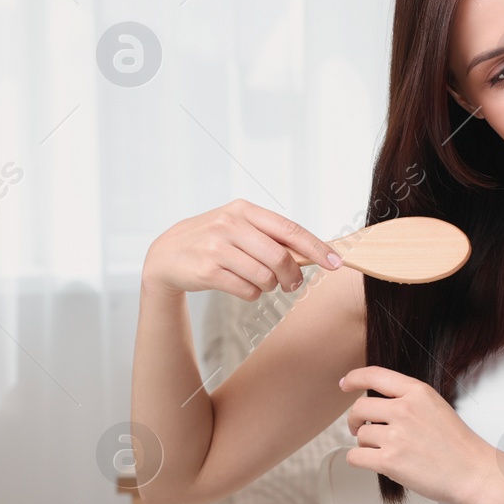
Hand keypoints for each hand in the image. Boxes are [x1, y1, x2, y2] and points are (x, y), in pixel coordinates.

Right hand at [143, 198, 342, 300]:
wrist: (167, 254)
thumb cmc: (212, 240)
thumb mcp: (239, 226)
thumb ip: (270, 236)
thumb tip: (312, 252)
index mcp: (244, 210)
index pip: (289, 229)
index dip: (316, 247)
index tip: (335, 262)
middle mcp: (230, 224)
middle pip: (280, 257)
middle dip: (293, 276)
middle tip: (292, 284)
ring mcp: (216, 247)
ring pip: (264, 277)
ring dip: (269, 286)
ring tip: (261, 283)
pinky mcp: (206, 270)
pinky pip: (246, 290)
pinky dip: (252, 294)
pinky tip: (242, 287)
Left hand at [338, 366, 497, 503]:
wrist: (474, 473)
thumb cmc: (458, 445)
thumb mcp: (436, 407)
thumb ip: (408, 400)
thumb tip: (376, 403)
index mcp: (417, 392)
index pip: (374, 375)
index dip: (354, 378)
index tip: (345, 384)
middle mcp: (404, 409)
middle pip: (359, 407)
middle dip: (356, 419)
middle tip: (359, 428)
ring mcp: (396, 435)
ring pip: (360, 435)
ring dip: (366, 444)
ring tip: (385, 451)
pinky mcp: (389, 461)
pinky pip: (355, 456)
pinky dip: (359, 460)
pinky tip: (372, 462)